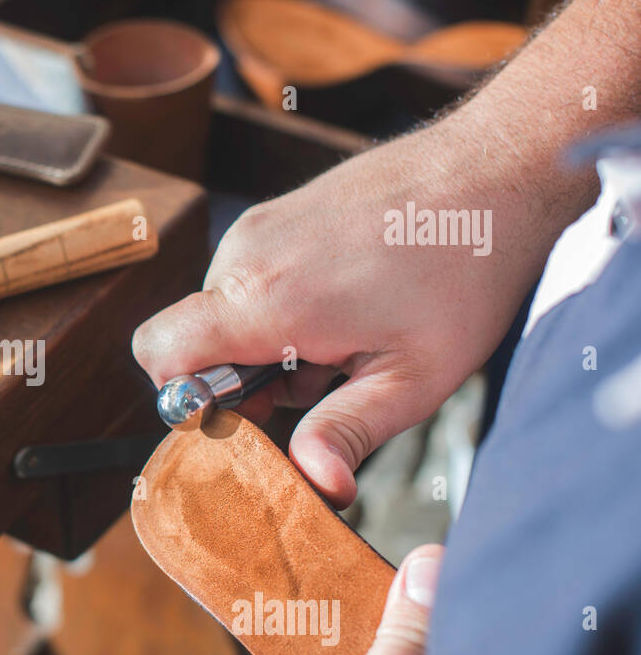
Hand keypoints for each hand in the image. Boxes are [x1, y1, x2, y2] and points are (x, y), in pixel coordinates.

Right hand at [133, 118, 554, 507]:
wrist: (495, 169)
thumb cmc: (463, 270)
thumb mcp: (413, 376)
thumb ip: (347, 431)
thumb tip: (315, 485)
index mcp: (264, 301)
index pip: (158, 354)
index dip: (184, 397)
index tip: (248, 414)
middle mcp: (244, 257)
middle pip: (193, 341)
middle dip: (243, 378)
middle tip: (323, 380)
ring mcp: (258, 227)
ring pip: (224, 312)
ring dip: (267, 343)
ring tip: (345, 339)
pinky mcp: (276, 214)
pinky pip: (249, 278)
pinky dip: (280, 306)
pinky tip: (346, 305)